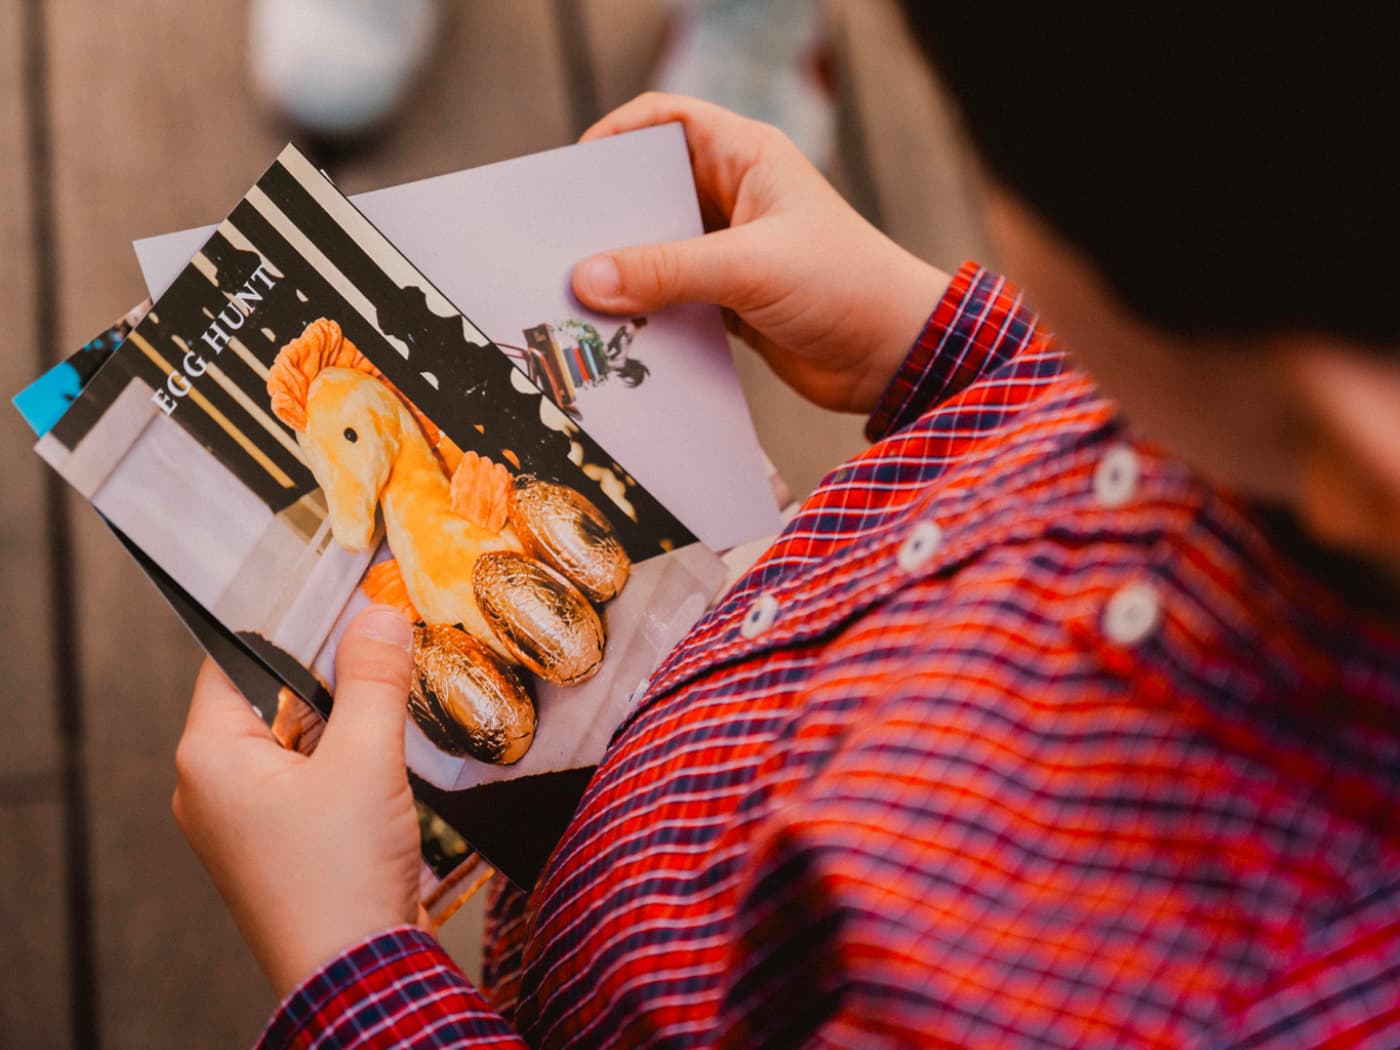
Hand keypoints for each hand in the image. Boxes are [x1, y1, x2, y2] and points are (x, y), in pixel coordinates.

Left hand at [172, 606, 422, 998]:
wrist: (358, 975)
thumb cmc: (339, 875)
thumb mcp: (365, 760)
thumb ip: (372, 679)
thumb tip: (380, 615)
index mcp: (209, 756)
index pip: (239, 658)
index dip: (293, 624)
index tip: (346, 597)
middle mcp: (215, 785)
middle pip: (274, 696)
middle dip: (331, 672)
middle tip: (385, 640)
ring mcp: (247, 819)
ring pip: (298, 737)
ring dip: (346, 717)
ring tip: (396, 691)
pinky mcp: (282, 843)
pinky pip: (312, 776)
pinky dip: (349, 757)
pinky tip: (391, 749)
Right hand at [571, 93, 950, 414]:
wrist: (897, 357)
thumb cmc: (845, 286)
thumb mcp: (750, 269)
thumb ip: (667, 272)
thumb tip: (587, 279)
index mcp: (748, 158)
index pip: (667, 120)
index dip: (617, 135)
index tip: (575, 173)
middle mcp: (737, 198)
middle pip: (653, 191)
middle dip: (610, 216)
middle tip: (563, 245)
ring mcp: (733, 251)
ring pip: (660, 250)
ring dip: (627, 272)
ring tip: (579, 295)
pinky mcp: (732, 302)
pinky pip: (673, 298)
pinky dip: (647, 311)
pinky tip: (618, 332)